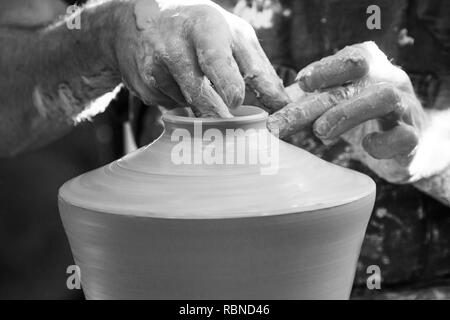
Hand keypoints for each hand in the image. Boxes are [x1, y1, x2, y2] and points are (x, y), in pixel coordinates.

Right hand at [110, 0, 288, 116]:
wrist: (142, 20)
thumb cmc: (201, 29)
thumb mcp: (233, 36)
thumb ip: (259, 70)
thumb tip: (282, 105)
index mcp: (205, 27)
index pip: (218, 61)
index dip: (230, 86)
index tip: (239, 103)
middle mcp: (174, 44)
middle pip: (199, 92)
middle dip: (217, 112)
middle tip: (230, 123)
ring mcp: (154, 66)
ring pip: (187, 105)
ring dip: (201, 108)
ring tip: (202, 89)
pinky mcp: (143, 86)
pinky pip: (171, 107)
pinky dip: (182, 104)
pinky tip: (177, 84)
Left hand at [268, 42, 428, 182]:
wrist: (407, 143)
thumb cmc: (362, 117)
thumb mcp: (335, 103)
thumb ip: (308, 100)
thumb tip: (266, 105)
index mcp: (371, 67)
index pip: (351, 57)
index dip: (326, 68)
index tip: (300, 84)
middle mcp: (390, 80)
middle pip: (357, 79)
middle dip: (316, 101)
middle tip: (282, 123)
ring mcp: (405, 108)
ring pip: (384, 98)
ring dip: (347, 114)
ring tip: (319, 132)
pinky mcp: (413, 138)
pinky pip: (403, 136)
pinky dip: (381, 142)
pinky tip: (365, 147)